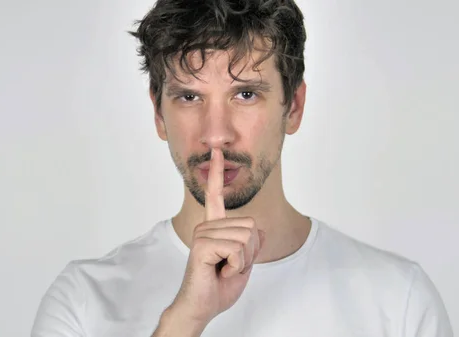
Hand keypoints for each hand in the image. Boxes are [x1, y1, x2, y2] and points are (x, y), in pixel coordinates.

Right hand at [169, 148, 264, 328]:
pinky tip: (220, 272)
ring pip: (246, 238)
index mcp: (214, 227)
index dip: (217, 173)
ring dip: (243, 261)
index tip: (216, 152)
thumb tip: (256, 227)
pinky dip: (236, 266)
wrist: (202, 307)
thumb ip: (252, 242)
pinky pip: (236, 249)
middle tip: (230, 266)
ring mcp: (202, 234)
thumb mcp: (244, 262)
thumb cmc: (219, 286)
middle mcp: (206, 226)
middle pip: (251, 226)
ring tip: (224, 270)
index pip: (215, 195)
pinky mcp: (202, 246)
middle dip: (250, 252)